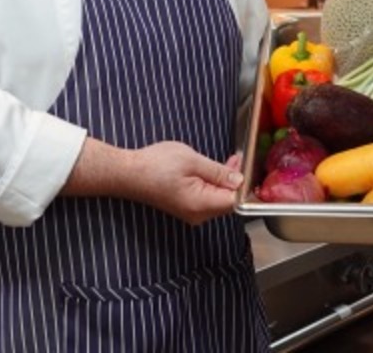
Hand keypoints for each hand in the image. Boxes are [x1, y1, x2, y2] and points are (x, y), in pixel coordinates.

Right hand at [124, 142, 244, 225]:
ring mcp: (191, 213)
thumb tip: (238, 179)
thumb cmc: (154, 165)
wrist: (128, 172)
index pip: (235, 199)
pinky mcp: (185, 208)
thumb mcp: (192, 161)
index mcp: (201, 204)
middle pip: (227, 200)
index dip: (242, 182)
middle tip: (237, 158)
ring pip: (218, 199)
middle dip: (234, 179)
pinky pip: (206, 198)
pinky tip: (211, 170)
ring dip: (223, 180)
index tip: (244, 165)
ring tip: (226, 161)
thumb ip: (218, 171)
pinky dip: (212, 184)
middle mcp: (198, 214)